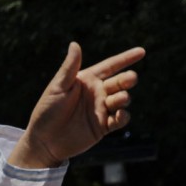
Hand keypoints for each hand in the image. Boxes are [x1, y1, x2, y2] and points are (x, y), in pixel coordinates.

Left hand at [10, 43, 144, 168]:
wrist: (44, 141)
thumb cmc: (46, 111)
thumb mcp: (57, 87)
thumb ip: (69, 67)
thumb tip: (74, 44)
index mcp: (87, 80)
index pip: (111, 66)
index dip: (126, 58)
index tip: (142, 51)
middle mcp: (97, 93)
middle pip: (121, 81)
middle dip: (128, 79)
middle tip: (129, 80)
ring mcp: (101, 110)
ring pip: (122, 99)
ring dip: (124, 97)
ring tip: (118, 99)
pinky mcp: (103, 127)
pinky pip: (120, 119)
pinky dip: (124, 116)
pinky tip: (119, 114)